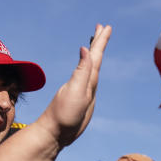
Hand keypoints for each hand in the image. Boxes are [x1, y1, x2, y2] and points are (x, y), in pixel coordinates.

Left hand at [38, 25, 110, 148]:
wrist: (55, 133)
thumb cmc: (64, 114)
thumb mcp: (75, 91)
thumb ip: (81, 71)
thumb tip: (85, 49)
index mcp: (83, 78)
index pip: (94, 55)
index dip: (100, 41)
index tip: (106, 26)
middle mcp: (83, 81)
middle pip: (93, 58)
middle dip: (99, 42)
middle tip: (104, 27)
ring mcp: (83, 90)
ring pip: (92, 68)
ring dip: (96, 54)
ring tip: (98, 43)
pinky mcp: (83, 100)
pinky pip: (90, 80)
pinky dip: (92, 71)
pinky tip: (91, 71)